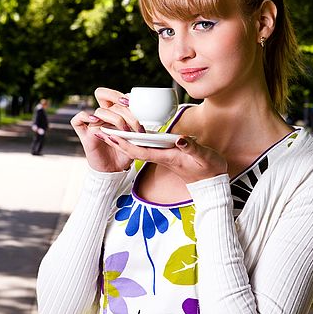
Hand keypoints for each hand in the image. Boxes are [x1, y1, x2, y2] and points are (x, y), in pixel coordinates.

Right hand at [70, 87, 143, 171]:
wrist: (114, 171)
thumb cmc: (125, 154)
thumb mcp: (136, 139)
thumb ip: (139, 126)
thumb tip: (148, 115)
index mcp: (114, 113)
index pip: (114, 95)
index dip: (122, 95)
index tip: (134, 105)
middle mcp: (103, 117)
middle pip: (104, 96)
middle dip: (120, 103)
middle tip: (132, 116)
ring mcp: (93, 125)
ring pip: (99, 111)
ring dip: (115, 119)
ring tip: (125, 131)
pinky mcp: (85, 136)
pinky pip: (77, 121)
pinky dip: (85, 117)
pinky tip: (96, 122)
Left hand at [95, 131, 227, 183]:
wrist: (213, 183)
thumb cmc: (210, 169)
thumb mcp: (204, 157)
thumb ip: (191, 148)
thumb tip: (180, 139)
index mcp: (167, 157)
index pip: (140, 151)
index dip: (124, 144)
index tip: (110, 135)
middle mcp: (162, 157)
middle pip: (133, 150)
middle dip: (116, 141)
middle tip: (99, 130)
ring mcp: (164, 157)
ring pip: (138, 148)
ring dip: (122, 141)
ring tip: (108, 130)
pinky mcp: (168, 155)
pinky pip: (147, 147)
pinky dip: (135, 140)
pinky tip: (129, 133)